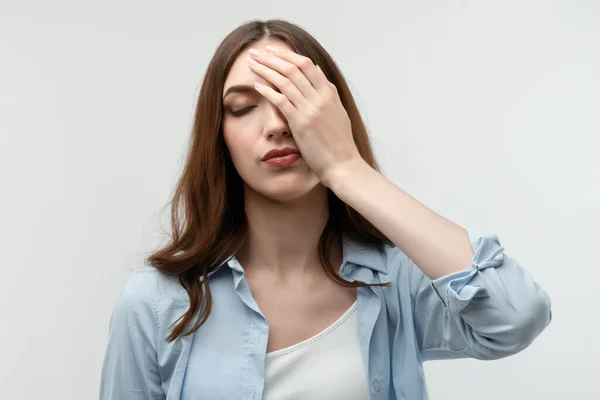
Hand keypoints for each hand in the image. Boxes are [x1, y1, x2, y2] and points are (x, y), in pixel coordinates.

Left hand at [248, 45, 362, 186]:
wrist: (343, 165)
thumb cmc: (340, 144)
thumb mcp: (338, 113)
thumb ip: (328, 94)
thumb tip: (319, 76)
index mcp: (329, 93)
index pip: (307, 64)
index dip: (288, 55)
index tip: (273, 51)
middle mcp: (320, 97)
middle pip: (293, 67)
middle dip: (272, 57)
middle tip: (256, 52)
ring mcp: (310, 109)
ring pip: (284, 80)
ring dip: (265, 69)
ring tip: (251, 63)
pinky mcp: (300, 123)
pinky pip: (280, 100)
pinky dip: (267, 90)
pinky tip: (256, 85)